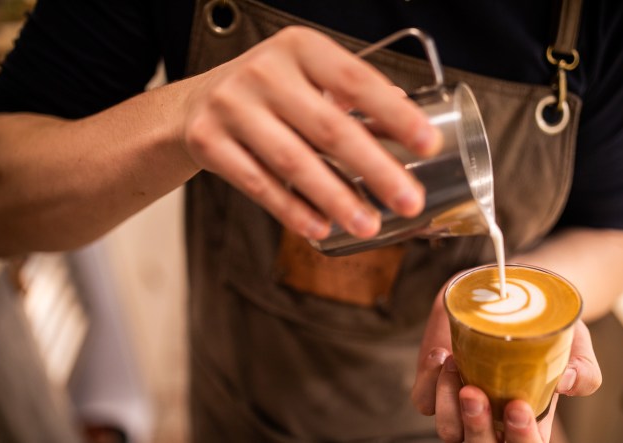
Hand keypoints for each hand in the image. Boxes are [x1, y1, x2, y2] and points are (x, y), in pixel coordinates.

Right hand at [179, 26, 441, 239]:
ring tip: (368, 224)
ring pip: (294, 161)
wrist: (194, 103)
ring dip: (336, 198)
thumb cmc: (267, 92)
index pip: (356, 80)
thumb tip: (408, 116)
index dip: (395, 114)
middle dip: (375, 168)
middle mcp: (265, 72)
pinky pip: (258, 184)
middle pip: (329, 127)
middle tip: (409, 201)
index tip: (429, 144)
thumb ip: (352, 96)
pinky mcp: (209, 142)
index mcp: (300, 48)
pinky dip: (292, 209)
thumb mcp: (307, 77)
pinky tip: (320, 228)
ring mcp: (232, 106)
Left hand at [412, 289, 601, 441]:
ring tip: (455, 363)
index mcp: (529, 420)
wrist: (507, 293)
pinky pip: (424, 401)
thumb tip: (568, 383)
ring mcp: (462, 404)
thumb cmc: (545, 327)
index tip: (517, 406)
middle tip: (474, 392)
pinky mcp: (436, 386)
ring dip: (447, 402)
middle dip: (476, 427)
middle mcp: (494, 418)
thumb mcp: (574, 343)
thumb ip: (583, 369)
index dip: (520, 438)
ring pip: (448, 430)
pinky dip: (429, 382)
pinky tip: (442, 355)